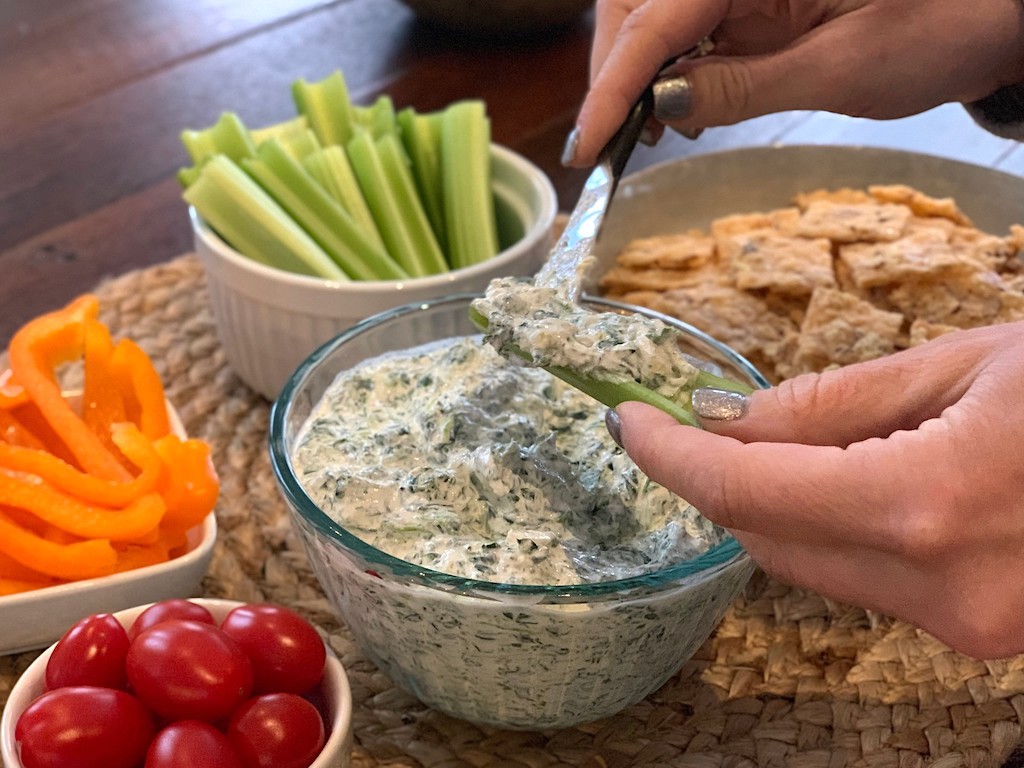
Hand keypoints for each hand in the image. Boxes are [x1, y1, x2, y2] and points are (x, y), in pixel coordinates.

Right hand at [567, 0, 1023, 165]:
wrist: (998, 11)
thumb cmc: (945, 25)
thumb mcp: (841, 69)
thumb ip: (742, 86)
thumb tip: (663, 106)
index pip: (660, 16)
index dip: (616, 83)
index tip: (588, 143)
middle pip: (639, 4)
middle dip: (615, 70)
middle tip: (607, 139)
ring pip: (655, 16)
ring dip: (637, 74)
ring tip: (640, 132)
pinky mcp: (753, 0)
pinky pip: (690, 29)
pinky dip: (670, 73)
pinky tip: (676, 112)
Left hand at [611, 321, 1023, 658]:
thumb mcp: (957, 365)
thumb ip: (828, 404)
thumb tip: (727, 421)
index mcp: (926, 503)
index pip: (745, 489)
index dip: (672, 454)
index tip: (630, 422)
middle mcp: (940, 586)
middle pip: (768, 536)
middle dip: (716, 479)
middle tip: (684, 422)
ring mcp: (965, 623)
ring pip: (811, 564)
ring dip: (773, 505)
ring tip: (777, 440)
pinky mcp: (982, 631)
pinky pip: (865, 578)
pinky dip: (830, 529)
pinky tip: (841, 479)